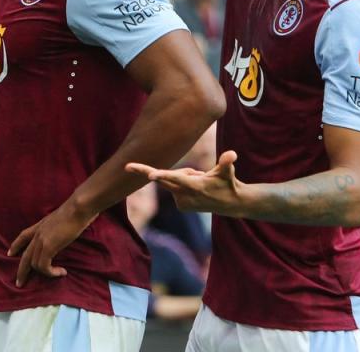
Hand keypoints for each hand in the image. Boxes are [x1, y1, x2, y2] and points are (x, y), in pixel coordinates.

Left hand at [7, 202, 94, 287]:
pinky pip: (43, 266)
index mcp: (41, 225)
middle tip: (19, 282)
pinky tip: (62, 272)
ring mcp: (41, 240)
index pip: (23, 235)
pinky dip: (51, 273)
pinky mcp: (48, 246)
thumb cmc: (76, 210)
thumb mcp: (62, 218)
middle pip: (25, 255)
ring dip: (45, 273)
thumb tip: (63, 232)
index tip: (9, 253)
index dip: (16, 245)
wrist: (78, 208)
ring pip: (33, 264)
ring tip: (58, 273)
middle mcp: (38, 233)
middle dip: (21, 271)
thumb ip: (58, 226)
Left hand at [126, 151, 243, 214]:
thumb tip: (232, 154)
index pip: (176, 178)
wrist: (230, 204)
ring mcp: (181, 202)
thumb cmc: (228, 184)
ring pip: (174, 179)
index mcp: (193, 185)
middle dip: (143, 172)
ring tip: (201, 179)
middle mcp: (185, 195)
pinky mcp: (180, 205)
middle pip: (162, 179)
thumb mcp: (228, 172)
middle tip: (127, 166)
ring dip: (184, 176)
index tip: (150, 175)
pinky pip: (175, 187)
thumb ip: (227, 163)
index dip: (163, 175)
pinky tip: (197, 189)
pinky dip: (184, 184)